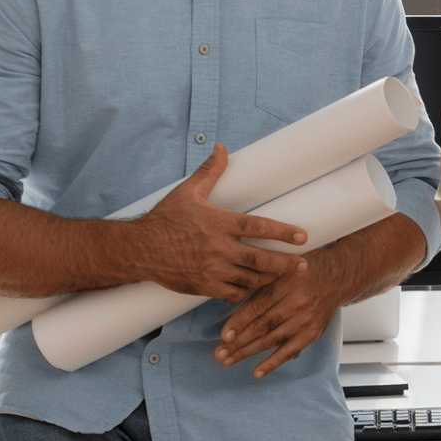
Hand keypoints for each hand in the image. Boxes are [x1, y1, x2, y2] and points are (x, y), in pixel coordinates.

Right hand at [126, 144, 307, 301]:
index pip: (259, 227)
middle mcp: (218, 248)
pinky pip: (233, 293)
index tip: (303, 237)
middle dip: (286, 264)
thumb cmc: (164, 219)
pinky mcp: (203, 286)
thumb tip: (221, 147)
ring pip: (250, 278)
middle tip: (304, 264)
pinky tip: (250, 284)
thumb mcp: (187, 192)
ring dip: (268, 278)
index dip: (283, 232)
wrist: (137, 249)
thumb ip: (209, 171)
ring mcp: (211, 269)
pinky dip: (245, 290)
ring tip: (281, 274)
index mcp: (218, 223)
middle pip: (261, 260)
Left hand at [215, 249, 348, 377]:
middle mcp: (296, 302)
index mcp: (285, 284)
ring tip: (228, 360)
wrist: (338, 277)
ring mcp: (305, 319)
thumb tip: (232, 306)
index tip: (223, 336)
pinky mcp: (312, 332)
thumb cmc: (304, 272)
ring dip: (246, 352)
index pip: (257, 307)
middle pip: (261, 326)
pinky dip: (272, 363)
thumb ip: (261, 285)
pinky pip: (289, 351)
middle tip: (219, 353)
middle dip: (237, 342)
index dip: (238, 323)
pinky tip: (256, 372)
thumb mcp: (282, 269)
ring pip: (270, 340)